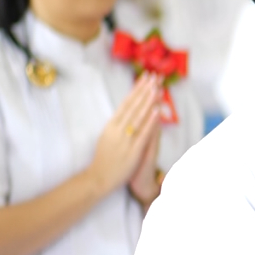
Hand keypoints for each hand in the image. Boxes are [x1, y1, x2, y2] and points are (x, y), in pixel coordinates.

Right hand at [89, 74, 161, 195]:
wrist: (98, 178)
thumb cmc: (104, 159)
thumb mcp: (107, 137)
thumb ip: (116, 125)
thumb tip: (123, 112)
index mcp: (111, 125)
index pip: (126, 103)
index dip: (136, 90)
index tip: (144, 78)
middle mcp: (118, 129)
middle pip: (133, 106)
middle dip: (144, 90)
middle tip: (154, 76)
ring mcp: (125, 139)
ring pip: (139, 116)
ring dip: (148, 101)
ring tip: (156, 88)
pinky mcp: (133, 150)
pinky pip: (143, 133)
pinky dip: (149, 122)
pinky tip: (156, 111)